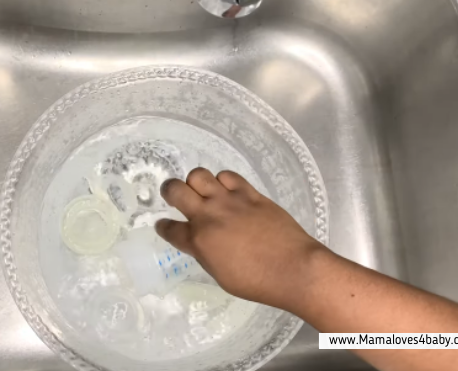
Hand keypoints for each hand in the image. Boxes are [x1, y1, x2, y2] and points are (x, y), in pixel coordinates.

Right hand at [155, 168, 326, 308]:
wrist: (293, 268)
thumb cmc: (256, 282)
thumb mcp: (220, 274)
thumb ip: (205, 253)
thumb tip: (201, 242)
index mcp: (198, 241)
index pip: (169, 228)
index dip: (164, 227)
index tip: (164, 225)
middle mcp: (208, 215)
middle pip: (175, 190)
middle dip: (169, 191)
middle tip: (175, 196)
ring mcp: (229, 201)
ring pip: (199, 175)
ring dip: (196, 183)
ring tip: (204, 192)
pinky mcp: (250, 194)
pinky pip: (229, 176)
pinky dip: (223, 181)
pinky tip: (228, 191)